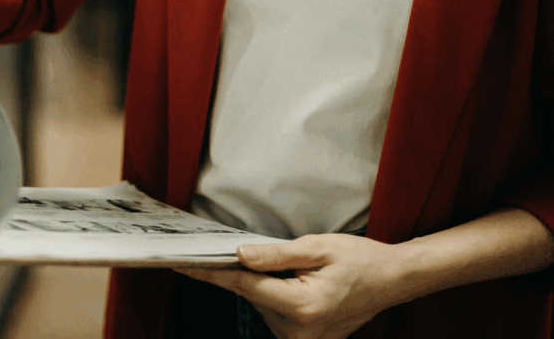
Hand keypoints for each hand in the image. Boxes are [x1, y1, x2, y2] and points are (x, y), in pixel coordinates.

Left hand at [175, 233, 399, 338]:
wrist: (392, 281)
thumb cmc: (358, 259)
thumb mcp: (317, 247)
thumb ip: (275, 255)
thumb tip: (239, 256)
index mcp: (301, 306)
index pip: (244, 285)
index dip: (212, 273)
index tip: (184, 264)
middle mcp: (299, 332)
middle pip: (253, 295)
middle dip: (250, 271)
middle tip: (264, 249)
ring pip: (264, 305)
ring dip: (268, 284)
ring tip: (301, 269)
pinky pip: (277, 314)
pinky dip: (278, 295)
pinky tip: (299, 282)